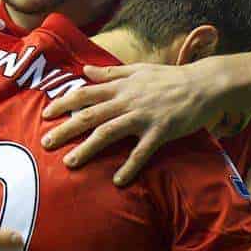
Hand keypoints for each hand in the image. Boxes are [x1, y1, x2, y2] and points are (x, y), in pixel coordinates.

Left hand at [40, 60, 232, 185]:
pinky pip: (141, 151)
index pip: (85, 93)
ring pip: (108, 133)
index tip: (46, 114)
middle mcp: (127, 100)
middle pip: (90, 115)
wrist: (204, 84)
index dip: (63, 103)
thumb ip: (110, 73)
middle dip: (65, 129)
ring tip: (70, 163)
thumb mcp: (138, 69)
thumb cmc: (170, 77)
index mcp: (121, 86)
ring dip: (87, 149)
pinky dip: (129, 166)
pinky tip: (118, 181)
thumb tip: (84, 70)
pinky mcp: (160, 131)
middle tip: (45, 143)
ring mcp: (143, 116)